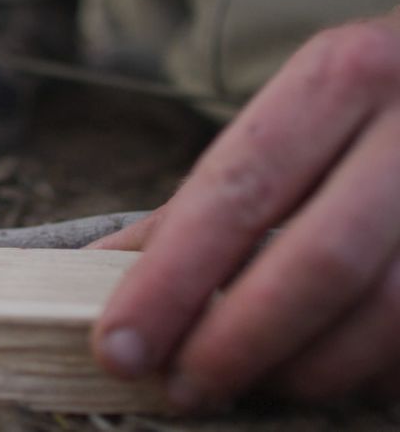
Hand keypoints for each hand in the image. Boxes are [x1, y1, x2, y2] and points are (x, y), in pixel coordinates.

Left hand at [89, 10, 399, 409]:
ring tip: (248, 382)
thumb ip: (201, 201)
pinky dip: (366, 371)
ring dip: (304, 369)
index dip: (171, 281)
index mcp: (339, 78)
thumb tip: (96, 268)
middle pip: (320, 261)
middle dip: (236, 342)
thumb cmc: (368, 110)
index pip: (238, 192)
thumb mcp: (290, 120)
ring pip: (386, 313)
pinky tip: (323, 368)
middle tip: (181, 388)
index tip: (119, 347)